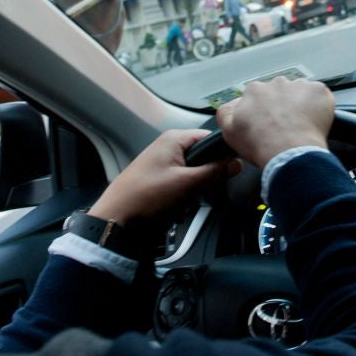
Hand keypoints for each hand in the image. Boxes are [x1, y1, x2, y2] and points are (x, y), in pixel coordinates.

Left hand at [89, 129, 238, 224]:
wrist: (117, 218)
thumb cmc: (148, 195)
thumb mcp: (186, 183)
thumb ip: (214, 171)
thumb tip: (237, 163)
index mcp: (175, 138)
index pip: (211, 137)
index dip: (224, 152)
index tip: (235, 168)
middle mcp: (170, 145)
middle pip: (204, 156)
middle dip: (208, 176)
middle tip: (208, 191)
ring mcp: (164, 162)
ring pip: (195, 172)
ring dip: (196, 188)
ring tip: (188, 201)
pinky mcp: (160, 178)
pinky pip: (183, 182)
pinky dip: (185, 194)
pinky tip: (179, 206)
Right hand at [217, 77, 334, 167]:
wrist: (289, 153)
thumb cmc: (261, 145)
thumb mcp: (229, 131)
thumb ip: (226, 112)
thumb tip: (233, 105)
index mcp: (254, 90)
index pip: (260, 96)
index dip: (265, 111)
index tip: (269, 123)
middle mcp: (276, 83)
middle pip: (281, 92)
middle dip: (284, 106)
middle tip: (286, 126)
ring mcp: (299, 86)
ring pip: (301, 93)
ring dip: (301, 105)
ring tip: (301, 126)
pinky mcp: (319, 92)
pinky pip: (320, 96)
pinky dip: (319, 107)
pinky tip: (313, 122)